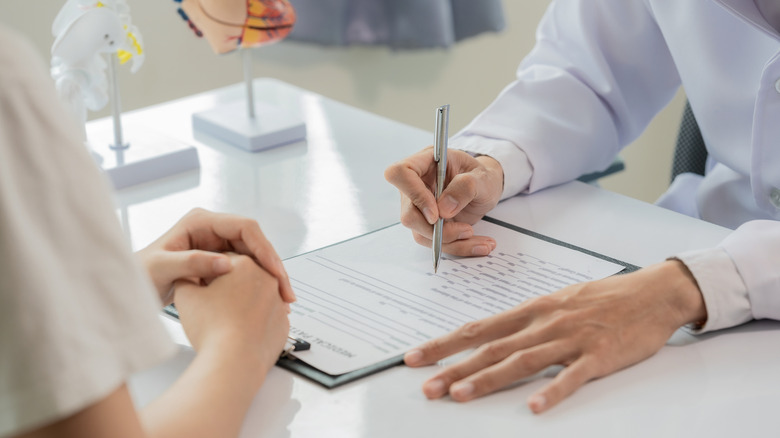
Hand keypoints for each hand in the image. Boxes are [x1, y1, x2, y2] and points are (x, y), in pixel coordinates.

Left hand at [136, 208, 293, 305]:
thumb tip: (227, 263)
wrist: (132, 289)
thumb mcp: (162, 268)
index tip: (275, 271)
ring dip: (271, 276)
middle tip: (286, 290)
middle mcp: (213, 229)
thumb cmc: (141, 275)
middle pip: (256, 241)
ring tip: (283, 298)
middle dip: (274, 265)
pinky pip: (248, 268)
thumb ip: (192, 263)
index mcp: (201, 222)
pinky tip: (270, 298)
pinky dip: (261, 282)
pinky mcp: (220, 260)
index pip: (244, 227)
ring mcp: (218, 244)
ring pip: (255, 256)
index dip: (264, 249)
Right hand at [173, 253, 289, 370]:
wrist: (234, 361)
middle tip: (212, 305)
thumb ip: (185, 278)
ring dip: (243, 303)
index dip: (209, 274)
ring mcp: (278, 302)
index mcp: (244, 265)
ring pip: (257, 297)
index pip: (223, 261)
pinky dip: (255, 321)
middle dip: (228, 287)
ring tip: (224, 320)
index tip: (202, 287)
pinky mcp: (282, 323)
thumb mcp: (185, 296)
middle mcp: (267, 279)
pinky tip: (239, 331)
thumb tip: (186, 277)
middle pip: (243, 277)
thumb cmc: (212, 328)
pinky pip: (266, 317)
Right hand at [384, 147, 503, 255]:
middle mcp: (416, 185)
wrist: (486, 189)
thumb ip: (465, 187)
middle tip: (465, 229)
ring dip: (451, 241)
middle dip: (436, 229)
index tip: (436, 214)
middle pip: (408, 213)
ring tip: (476, 236)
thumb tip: (444, 209)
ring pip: (421, 233)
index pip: (401, 173)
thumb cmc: (481, 177)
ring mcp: (419, 207)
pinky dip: (457, 246)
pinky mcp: (427, 224)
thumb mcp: (482, 178)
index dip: (414, 195)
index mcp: (425, 162)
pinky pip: (434, 243)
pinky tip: (476, 243)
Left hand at [404, 260, 706, 412]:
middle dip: (455, 368)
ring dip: (489, 379)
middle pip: (491, 347)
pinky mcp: (599, 355)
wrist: (652, 292)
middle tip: (427, 387)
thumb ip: (525, 322)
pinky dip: (553, 392)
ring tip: (461, 395)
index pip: (478, 329)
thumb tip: (490, 339)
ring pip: (522, 360)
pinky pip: (573, 376)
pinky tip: (535, 408)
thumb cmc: (602, 299)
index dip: (444, 344)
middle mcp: (544, 322)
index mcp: (532, 310)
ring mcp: (571, 338)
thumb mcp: (557, 303)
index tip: (415, 358)